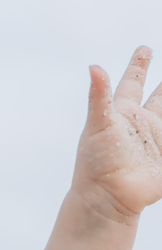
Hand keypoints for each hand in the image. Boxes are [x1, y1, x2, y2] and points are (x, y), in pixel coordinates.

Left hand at [73, 45, 161, 222]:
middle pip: (158, 96)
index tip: (144, 50)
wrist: (107, 199)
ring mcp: (155, 142)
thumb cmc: (95, 164)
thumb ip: (99, 96)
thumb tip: (94, 67)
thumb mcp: (98, 125)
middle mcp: (141, 125)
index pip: (133, 83)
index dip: (139, 66)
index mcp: (123, 113)